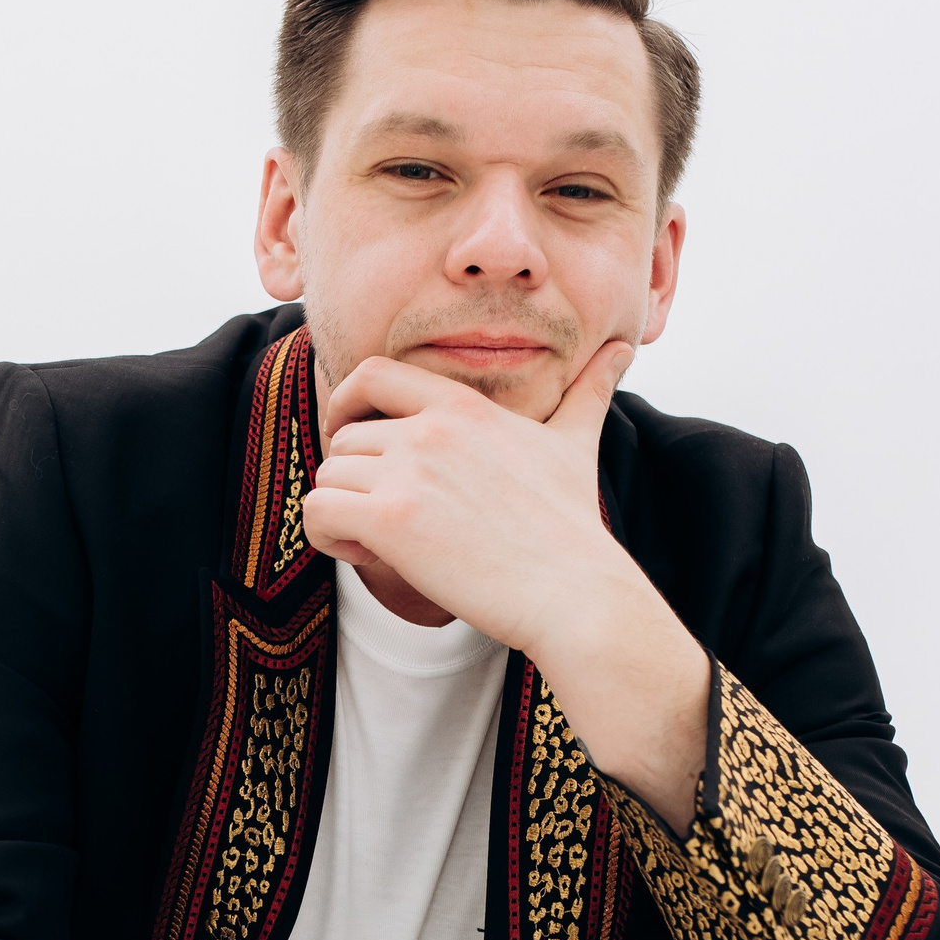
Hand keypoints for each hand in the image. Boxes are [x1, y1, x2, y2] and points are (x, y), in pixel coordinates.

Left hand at [305, 340, 636, 667]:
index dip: (347, 403)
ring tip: (379, 543)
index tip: (349, 435)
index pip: (372, 374)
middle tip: (381, 516)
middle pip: (344, 437)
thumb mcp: (576, 443)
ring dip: (341, 512)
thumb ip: (588, 392)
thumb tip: (622, 348)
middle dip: (352, 478)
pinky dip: (327, 536)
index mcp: (463, 406)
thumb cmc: (572, 526)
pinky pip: (317, 512)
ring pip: (328, 476)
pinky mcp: (392, 521)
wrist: (575, 591)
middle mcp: (430, 429)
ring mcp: (409, 473)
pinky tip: (367, 555)